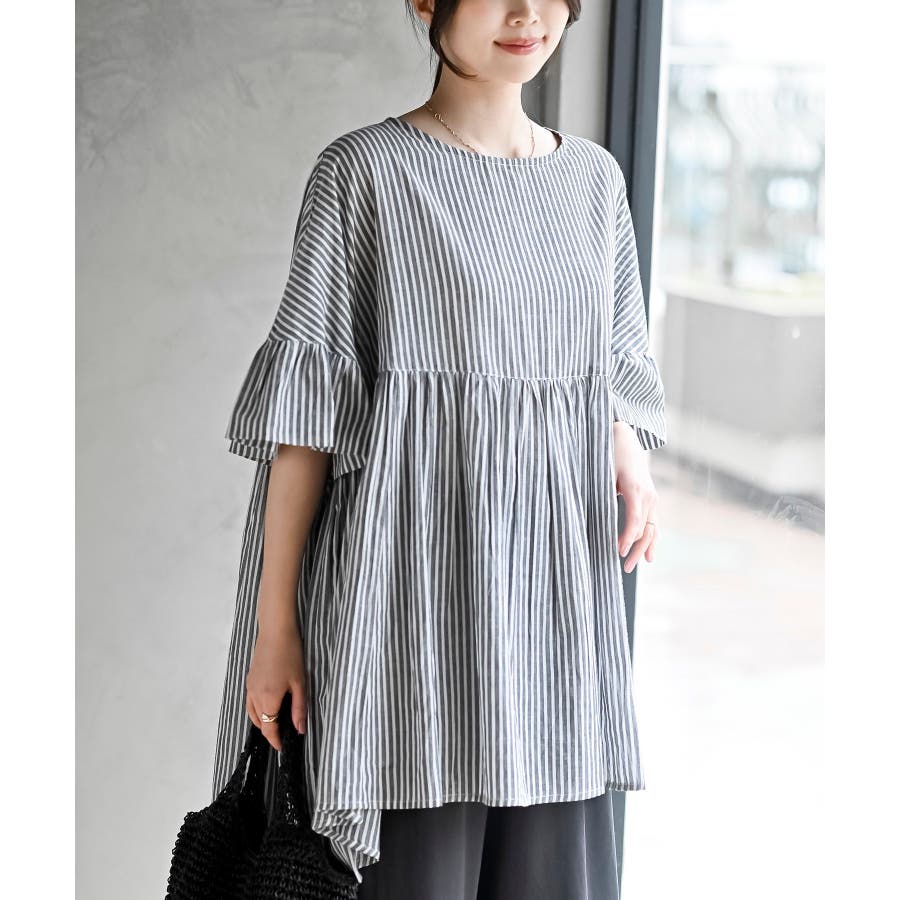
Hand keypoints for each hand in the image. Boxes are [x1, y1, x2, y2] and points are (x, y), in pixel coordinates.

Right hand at [245, 623, 307, 750]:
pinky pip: (250, 702)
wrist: (275, 631)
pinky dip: (257, 709)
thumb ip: (299, 708)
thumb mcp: (300, 683)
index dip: (275, 740)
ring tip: (276, 722)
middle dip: (269, 731)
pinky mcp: (249, 679)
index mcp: (268, 698)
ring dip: (261, 721)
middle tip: (283, 734)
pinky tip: (269, 704)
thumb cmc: (291, 654)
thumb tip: (300, 730)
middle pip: (258, 722)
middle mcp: (254, 695)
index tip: (283, 747)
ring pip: (251, 713)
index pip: (268, 728)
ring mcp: (249, 687)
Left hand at [613, 422, 659, 573]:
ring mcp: (653, 498)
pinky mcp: (652, 499)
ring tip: (633, 565)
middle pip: (646, 529)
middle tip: (624, 567)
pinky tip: (648, 554)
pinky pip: (653, 523)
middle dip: (636, 550)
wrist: (626, 439)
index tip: (619, 551)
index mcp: (635, 488)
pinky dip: (651, 539)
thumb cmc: (610, 455)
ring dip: (645, 548)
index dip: (628, 537)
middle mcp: (648, 495)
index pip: (635, 519)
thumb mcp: (604, 471)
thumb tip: (598, 515)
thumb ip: (604, 492)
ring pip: (652, 529)